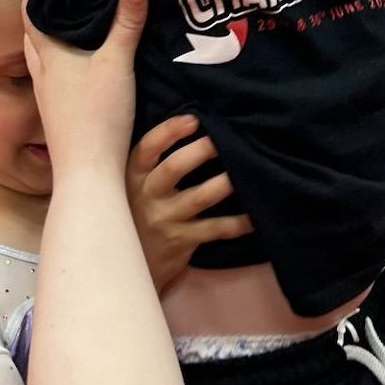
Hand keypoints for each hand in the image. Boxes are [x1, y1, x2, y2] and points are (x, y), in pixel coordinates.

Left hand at [22, 0, 143, 171]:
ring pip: (44, 57)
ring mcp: (46, 94)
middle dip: (48, 14)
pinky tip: (85, 65)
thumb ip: (127, 24)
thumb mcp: (118, 63)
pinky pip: (55, 77)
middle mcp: (40, 71)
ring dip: (56, 40)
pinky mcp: (58, 112)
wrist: (88, 171)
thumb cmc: (98, 114)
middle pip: (35, 34)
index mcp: (47, 53)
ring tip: (78, 26)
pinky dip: (64, 63)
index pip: (31, 12)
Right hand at [127, 117, 254, 295]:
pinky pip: (214, 229)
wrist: (130, 264)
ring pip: (198, 197)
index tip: (193, 119)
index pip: (147, 148)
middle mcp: (147, 195)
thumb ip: (155, 161)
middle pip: (173, 168)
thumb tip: (193, 124)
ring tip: (244, 171)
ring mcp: (164, 219)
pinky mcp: (180, 241)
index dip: (169, 131)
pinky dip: (236, 223)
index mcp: (135, 176)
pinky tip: (254, 216)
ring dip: (223, 183)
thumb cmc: (140, 211)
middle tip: (222, 139)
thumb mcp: (136, 185)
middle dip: (200, 151)